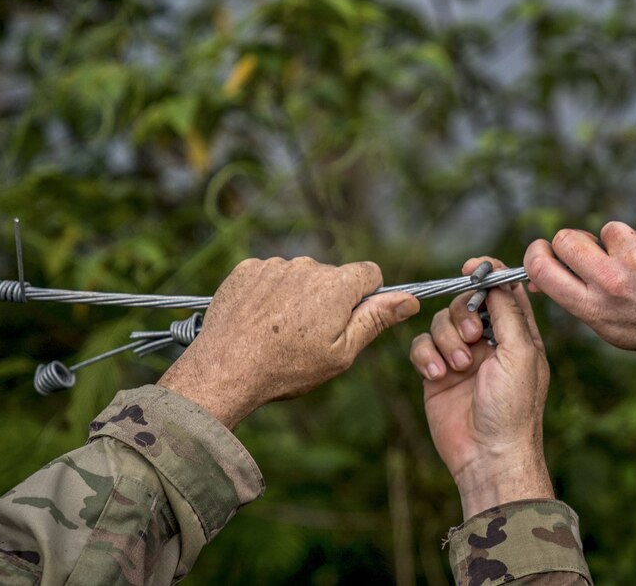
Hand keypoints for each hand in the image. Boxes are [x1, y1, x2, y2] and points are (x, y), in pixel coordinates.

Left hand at [159, 256, 419, 428]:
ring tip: (279, 332)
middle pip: (332, 276)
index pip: (370, 273)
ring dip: (297, 296)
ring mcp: (274, 265)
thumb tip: (410, 300)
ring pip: (300, 276)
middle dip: (329, 299)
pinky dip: (269, 293)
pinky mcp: (246, 269)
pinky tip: (259, 321)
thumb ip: (376, 320)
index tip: (350, 319)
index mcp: (337, 285)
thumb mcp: (342, 353)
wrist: (225, 370)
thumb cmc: (288, 368)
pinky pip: (269, 275)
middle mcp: (307, 266)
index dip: (366, 297)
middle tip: (309, 336)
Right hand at [409, 258, 552, 518]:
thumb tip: (495, 280)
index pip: (503, 290)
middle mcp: (489, 341)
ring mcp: (461, 356)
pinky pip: (421, 345)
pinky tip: (436, 375)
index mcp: (518, 333)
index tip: (471, 269)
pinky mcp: (437, 372)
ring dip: (446, 340)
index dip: (487, 274)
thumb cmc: (512, 408)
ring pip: (440, 322)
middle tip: (470, 337)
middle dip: (462, 313)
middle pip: (465, 301)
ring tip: (458, 367)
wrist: (487, 455)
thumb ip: (507, 312)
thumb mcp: (520, 353)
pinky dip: (426, 355)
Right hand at [524, 221, 635, 415]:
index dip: (536, 252)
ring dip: (626, 242)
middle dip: (578, 241)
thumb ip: (575, 298)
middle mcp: (613, 282)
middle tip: (597, 252)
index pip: (541, 267)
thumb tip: (538, 276)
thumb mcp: (610, 327)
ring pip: (611, 229)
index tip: (544, 248)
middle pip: (568, 238)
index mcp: (593, 307)